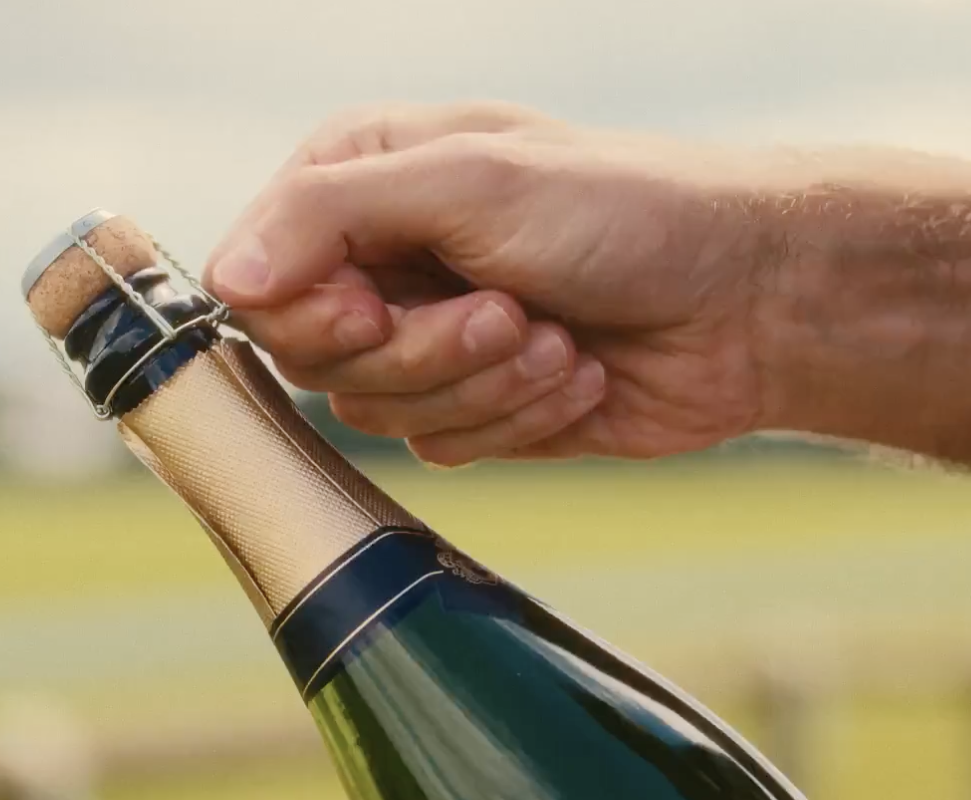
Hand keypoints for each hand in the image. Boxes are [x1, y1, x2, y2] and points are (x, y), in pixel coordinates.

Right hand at [203, 102, 784, 465]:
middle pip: (318, 359)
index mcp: (362, 179)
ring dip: (486, 386)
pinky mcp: (476, 407)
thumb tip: (223, 279)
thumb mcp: (472, 182)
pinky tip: (579, 370)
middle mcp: (382, 259)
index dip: (317, 317)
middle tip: (508, 312)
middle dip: (426, 353)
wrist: (747, 299)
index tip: (385, 312)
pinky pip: (445, 449)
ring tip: (561, 339)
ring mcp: (428, 337)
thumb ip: (332, 215)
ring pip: (382, 415)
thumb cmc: (623, 209)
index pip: (263, 281)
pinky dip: (520, 419)